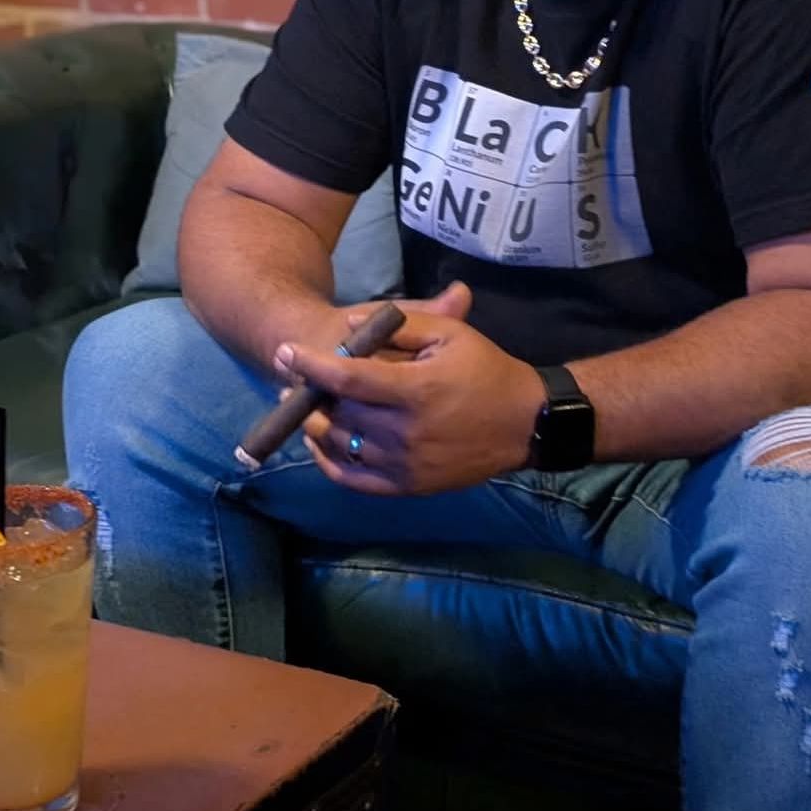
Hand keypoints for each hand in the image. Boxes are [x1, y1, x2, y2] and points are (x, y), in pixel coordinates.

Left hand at [276, 287, 544, 494]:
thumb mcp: (452, 334)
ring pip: (339, 445)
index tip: (286, 352)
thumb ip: (403, 324)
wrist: (524, 423)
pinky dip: (328, 461)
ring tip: (306, 406)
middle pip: (338, 413)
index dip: (311, 364)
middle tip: (294, 379)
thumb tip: (350, 324)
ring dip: (315, 424)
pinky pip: (352, 479)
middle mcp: (405, 432)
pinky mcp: (407, 486)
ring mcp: (404, 464)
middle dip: (309, 394)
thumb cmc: (486, 370)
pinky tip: (320, 442)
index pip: (347, 378)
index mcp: (415, 390)